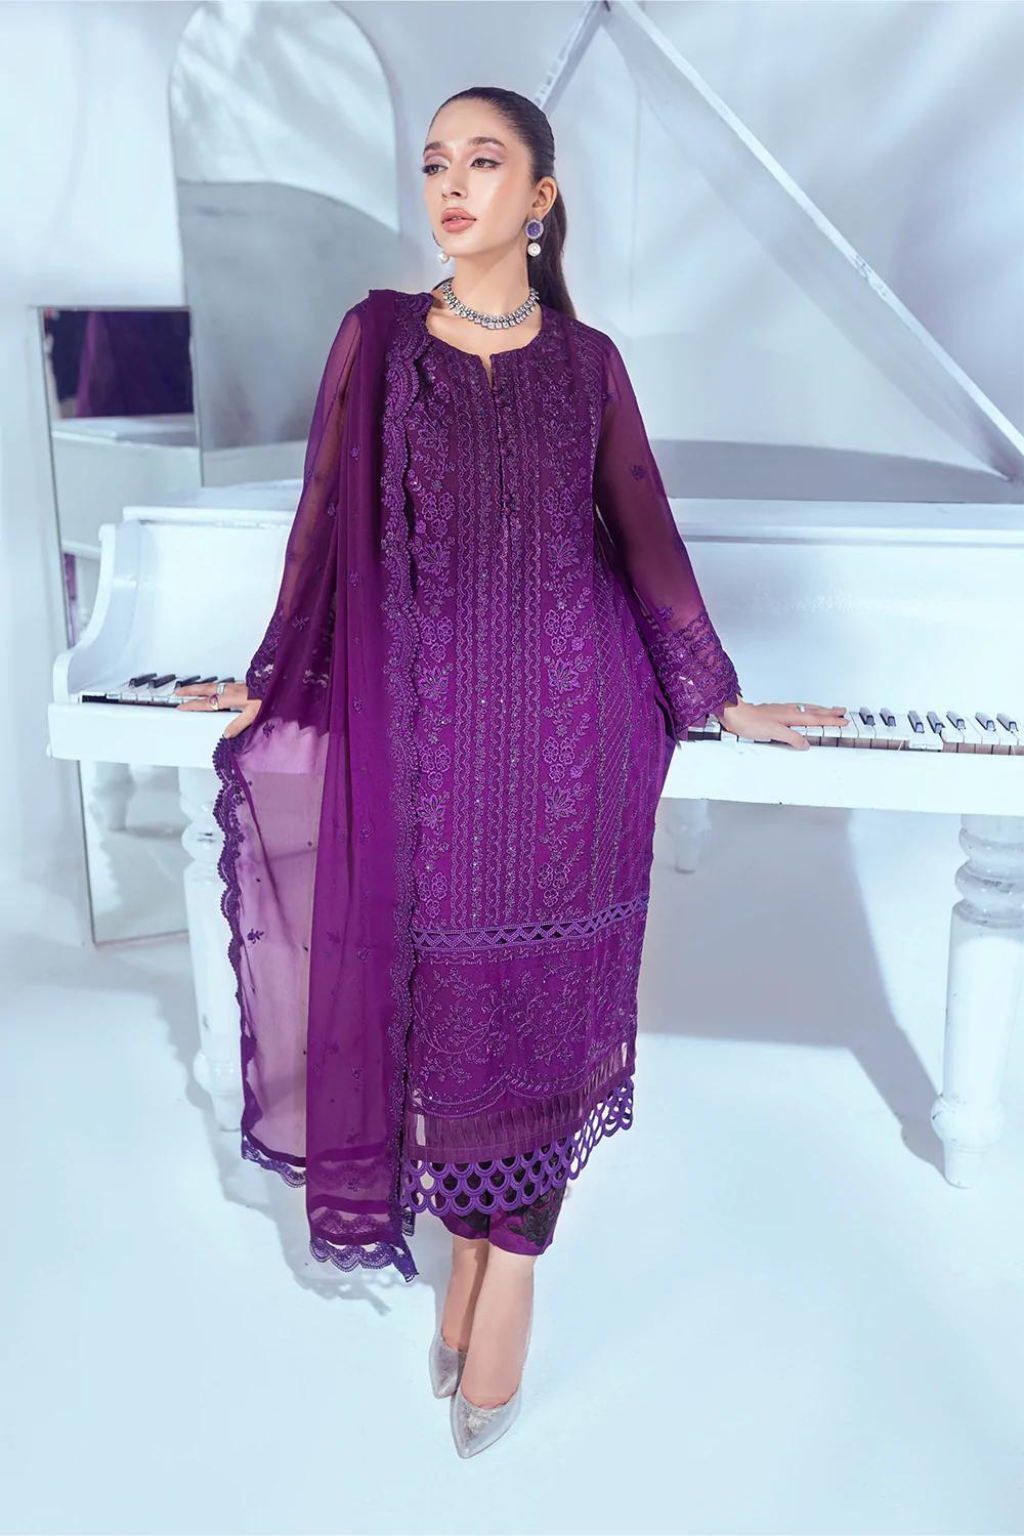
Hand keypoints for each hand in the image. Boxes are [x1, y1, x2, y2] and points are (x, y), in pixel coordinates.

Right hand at [173, 680, 261, 739]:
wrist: (275, 686)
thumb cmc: (266, 698)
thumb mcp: (253, 714)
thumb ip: (239, 724)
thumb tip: (227, 734)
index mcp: (230, 698)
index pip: (206, 702)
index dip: (192, 705)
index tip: (181, 706)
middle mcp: (229, 690)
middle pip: (204, 689)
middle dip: (189, 690)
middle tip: (177, 692)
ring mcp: (232, 687)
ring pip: (210, 686)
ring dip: (197, 688)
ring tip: (188, 690)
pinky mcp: (237, 685)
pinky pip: (218, 685)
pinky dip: (209, 687)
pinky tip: (209, 690)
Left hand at [716, 698, 847, 750]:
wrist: (735, 714)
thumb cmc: (750, 722)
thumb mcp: (773, 732)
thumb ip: (791, 738)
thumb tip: (805, 744)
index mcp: (791, 715)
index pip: (816, 719)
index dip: (831, 721)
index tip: (843, 721)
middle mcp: (789, 711)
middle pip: (814, 711)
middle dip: (830, 712)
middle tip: (842, 711)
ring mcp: (782, 710)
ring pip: (806, 709)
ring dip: (819, 710)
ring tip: (828, 710)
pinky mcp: (775, 712)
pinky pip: (797, 709)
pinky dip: (806, 710)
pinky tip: (802, 712)